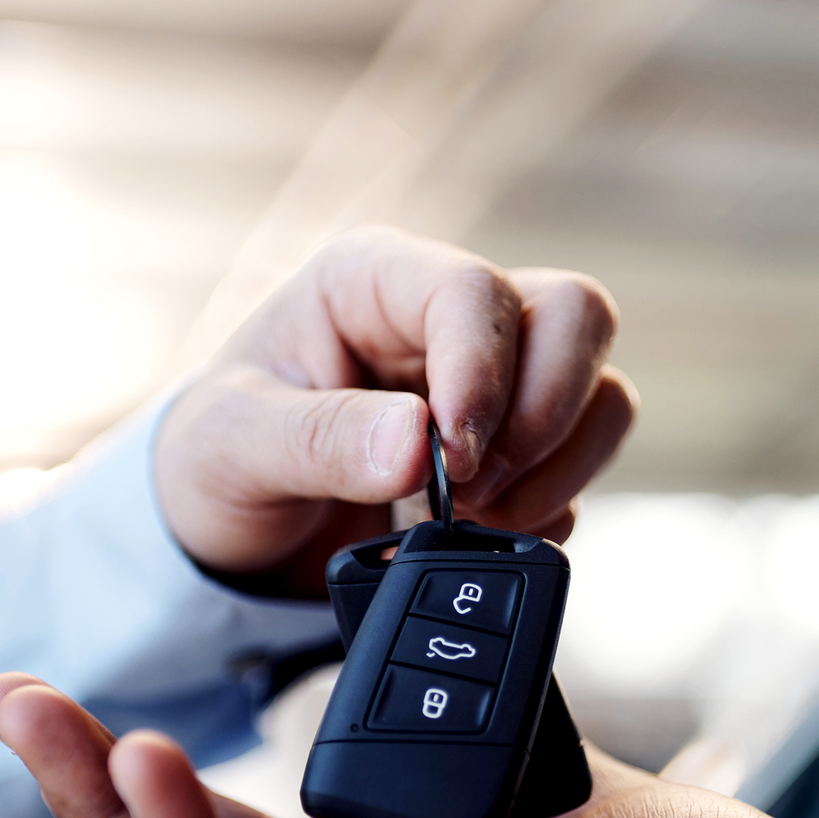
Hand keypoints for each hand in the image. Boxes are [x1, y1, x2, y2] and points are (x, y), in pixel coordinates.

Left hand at [156, 227, 635, 595]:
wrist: (231, 535)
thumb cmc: (218, 460)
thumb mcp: (232, 447)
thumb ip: (320, 440)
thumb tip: (418, 444)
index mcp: (373, 280)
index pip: (475, 290)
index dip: (485, 374)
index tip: (457, 460)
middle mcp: (448, 317)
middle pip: (575, 316)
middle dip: (544, 416)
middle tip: (476, 490)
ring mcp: (498, 380)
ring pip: (601, 391)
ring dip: (556, 470)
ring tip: (474, 521)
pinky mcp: (522, 447)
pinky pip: (584, 465)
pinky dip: (550, 512)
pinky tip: (478, 537)